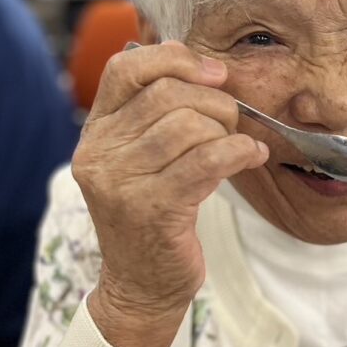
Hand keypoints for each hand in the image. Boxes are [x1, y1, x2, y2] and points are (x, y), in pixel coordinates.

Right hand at [73, 41, 267, 346]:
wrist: (140, 287)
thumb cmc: (152, 216)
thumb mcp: (142, 159)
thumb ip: (156, 113)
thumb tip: (196, 61)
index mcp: (96, 133)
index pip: (125, 68)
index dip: (174, 59)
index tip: (214, 73)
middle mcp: (100, 153)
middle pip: (168, 94)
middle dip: (215, 101)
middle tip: (233, 121)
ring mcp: (122, 182)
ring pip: (190, 125)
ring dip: (228, 129)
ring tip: (238, 145)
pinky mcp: (153, 209)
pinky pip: (208, 159)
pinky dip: (239, 150)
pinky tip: (251, 155)